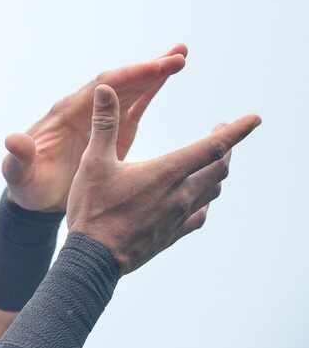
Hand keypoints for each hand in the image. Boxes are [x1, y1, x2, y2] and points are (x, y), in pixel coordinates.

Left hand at [3, 44, 187, 210]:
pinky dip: (151, 89)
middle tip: (179, 56)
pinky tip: (169, 75)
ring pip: (130, 88)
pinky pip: (134, 104)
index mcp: (65, 115)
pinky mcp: (111, 129)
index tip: (153, 68)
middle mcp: (83, 109)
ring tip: (181, 56)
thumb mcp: (19, 175)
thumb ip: (18, 159)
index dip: (127, 78)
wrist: (34, 196)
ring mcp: (98, 117)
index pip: (100, 89)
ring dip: (154, 73)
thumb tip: (13, 141)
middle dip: (148, 70)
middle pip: (119, 82)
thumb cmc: (26, 185)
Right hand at [66, 84, 260, 274]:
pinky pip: (199, 214)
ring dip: (217, 172)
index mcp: (166, 174)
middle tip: (224, 133)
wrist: (94, 258)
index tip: (254, 119)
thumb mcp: (93, 161)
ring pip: (212, 191)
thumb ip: (103, 124)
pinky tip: (198, 200)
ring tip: (214, 162)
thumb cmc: (93, 209)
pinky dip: (204, 200)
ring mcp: (179, 217)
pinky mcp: (172, 234)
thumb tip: (104, 89)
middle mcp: (180, 195)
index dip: (236, 131)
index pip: (212, 148)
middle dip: (227, 147)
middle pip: (218, 168)